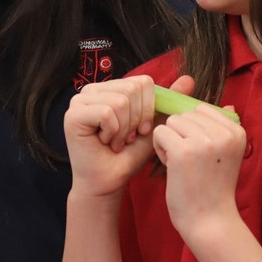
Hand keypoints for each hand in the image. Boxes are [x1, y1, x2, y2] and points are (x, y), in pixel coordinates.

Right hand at [64, 76, 163, 198]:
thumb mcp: (153, 125)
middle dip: (137, 119)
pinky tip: (105, 142)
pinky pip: (107, 112)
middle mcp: (91, 90)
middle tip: (128, 138)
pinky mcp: (72, 115)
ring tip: (117, 141)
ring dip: (125, 128)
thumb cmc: (128, 155)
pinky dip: (113, 132)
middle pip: (132, 89)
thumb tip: (189, 79)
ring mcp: (78, 101)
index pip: (142, 82)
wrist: (109, 182)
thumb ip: (167, 102)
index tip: (142, 130)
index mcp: (109, 88)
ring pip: (120, 101)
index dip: (148, 108)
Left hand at [150, 91, 245, 242]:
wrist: (210, 221)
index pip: (201, 110)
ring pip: (170, 122)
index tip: (200, 154)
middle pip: (184, 115)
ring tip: (182, 165)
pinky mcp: (183, 151)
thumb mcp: (227, 155)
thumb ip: (223, 130)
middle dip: (180, 135)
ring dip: (169, 141)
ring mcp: (204, 141)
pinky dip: (160, 150)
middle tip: (190, 163)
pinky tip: (172, 168)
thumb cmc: (213, 189)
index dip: (193, 130)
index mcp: (237, 131)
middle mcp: (224, 133)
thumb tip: (227, 105)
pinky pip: (159, 133)